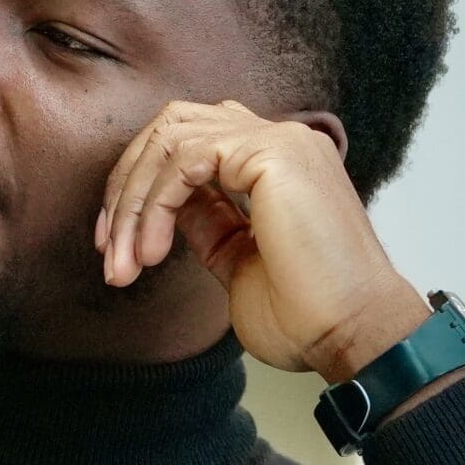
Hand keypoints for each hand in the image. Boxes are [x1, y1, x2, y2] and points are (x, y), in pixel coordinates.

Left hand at [95, 99, 429, 381]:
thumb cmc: (307, 314)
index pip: (187, 143)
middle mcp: (280, 141)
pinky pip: (185, 160)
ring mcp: (281, 141)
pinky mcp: (274, 154)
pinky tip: (152, 252)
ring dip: (134, 203)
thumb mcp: (235, 259)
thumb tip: (167, 205)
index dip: (139, 189)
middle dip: (126, 187)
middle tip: (109, 250)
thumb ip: (206, 222)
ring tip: (127, 263)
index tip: (116, 247)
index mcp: (275, 162)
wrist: (354, 336)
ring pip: (170, 140)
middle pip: (171, 128)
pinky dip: (155, 205)